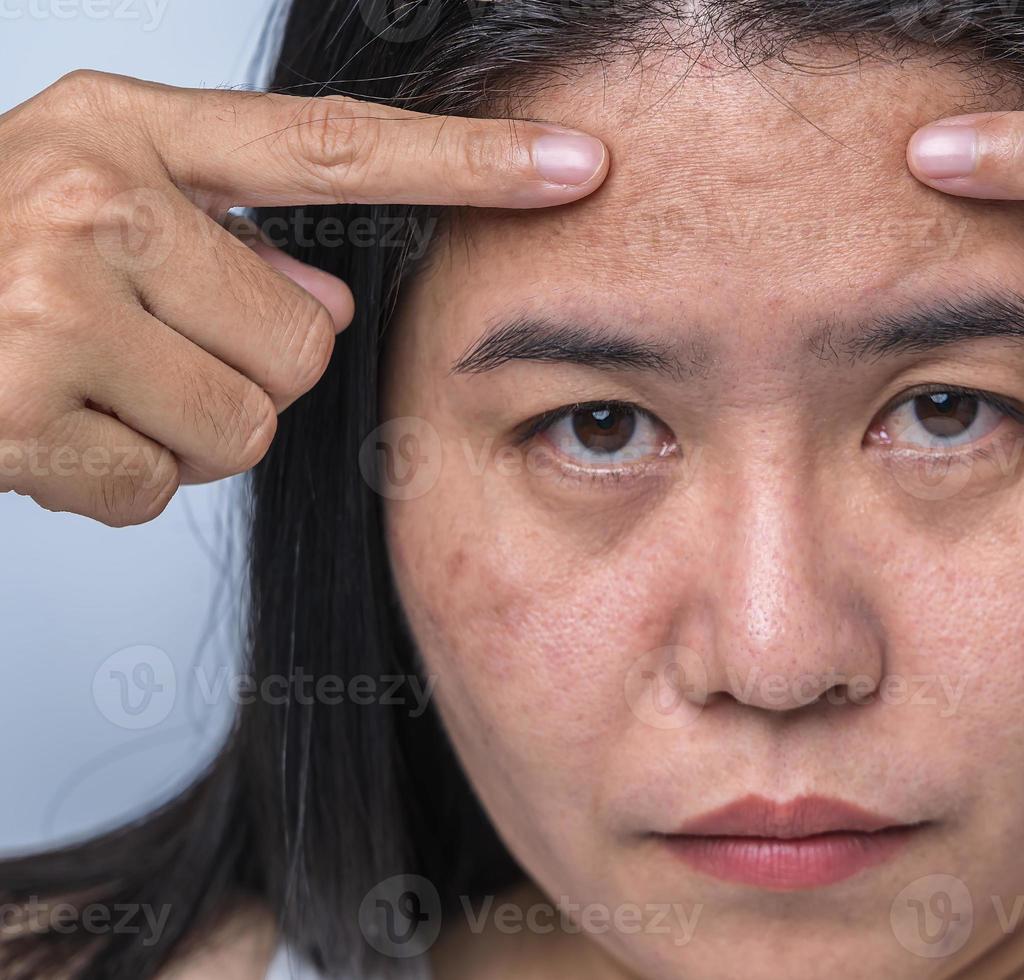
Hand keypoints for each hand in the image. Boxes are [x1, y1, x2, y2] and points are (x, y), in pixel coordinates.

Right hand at [0, 70, 607, 525]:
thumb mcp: (89, 201)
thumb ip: (225, 236)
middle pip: (304, 336)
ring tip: (86, 386)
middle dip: (240, 365)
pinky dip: (117, 481)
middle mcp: (95, 198)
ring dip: (180, 429)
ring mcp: (55, 303)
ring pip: (246, 423)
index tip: (581, 165)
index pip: (333, 147)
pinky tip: (47, 430)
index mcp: (124, 130)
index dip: (469, 163)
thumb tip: (327, 297)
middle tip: (133, 345)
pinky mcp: (24, 410)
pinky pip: (161, 485)